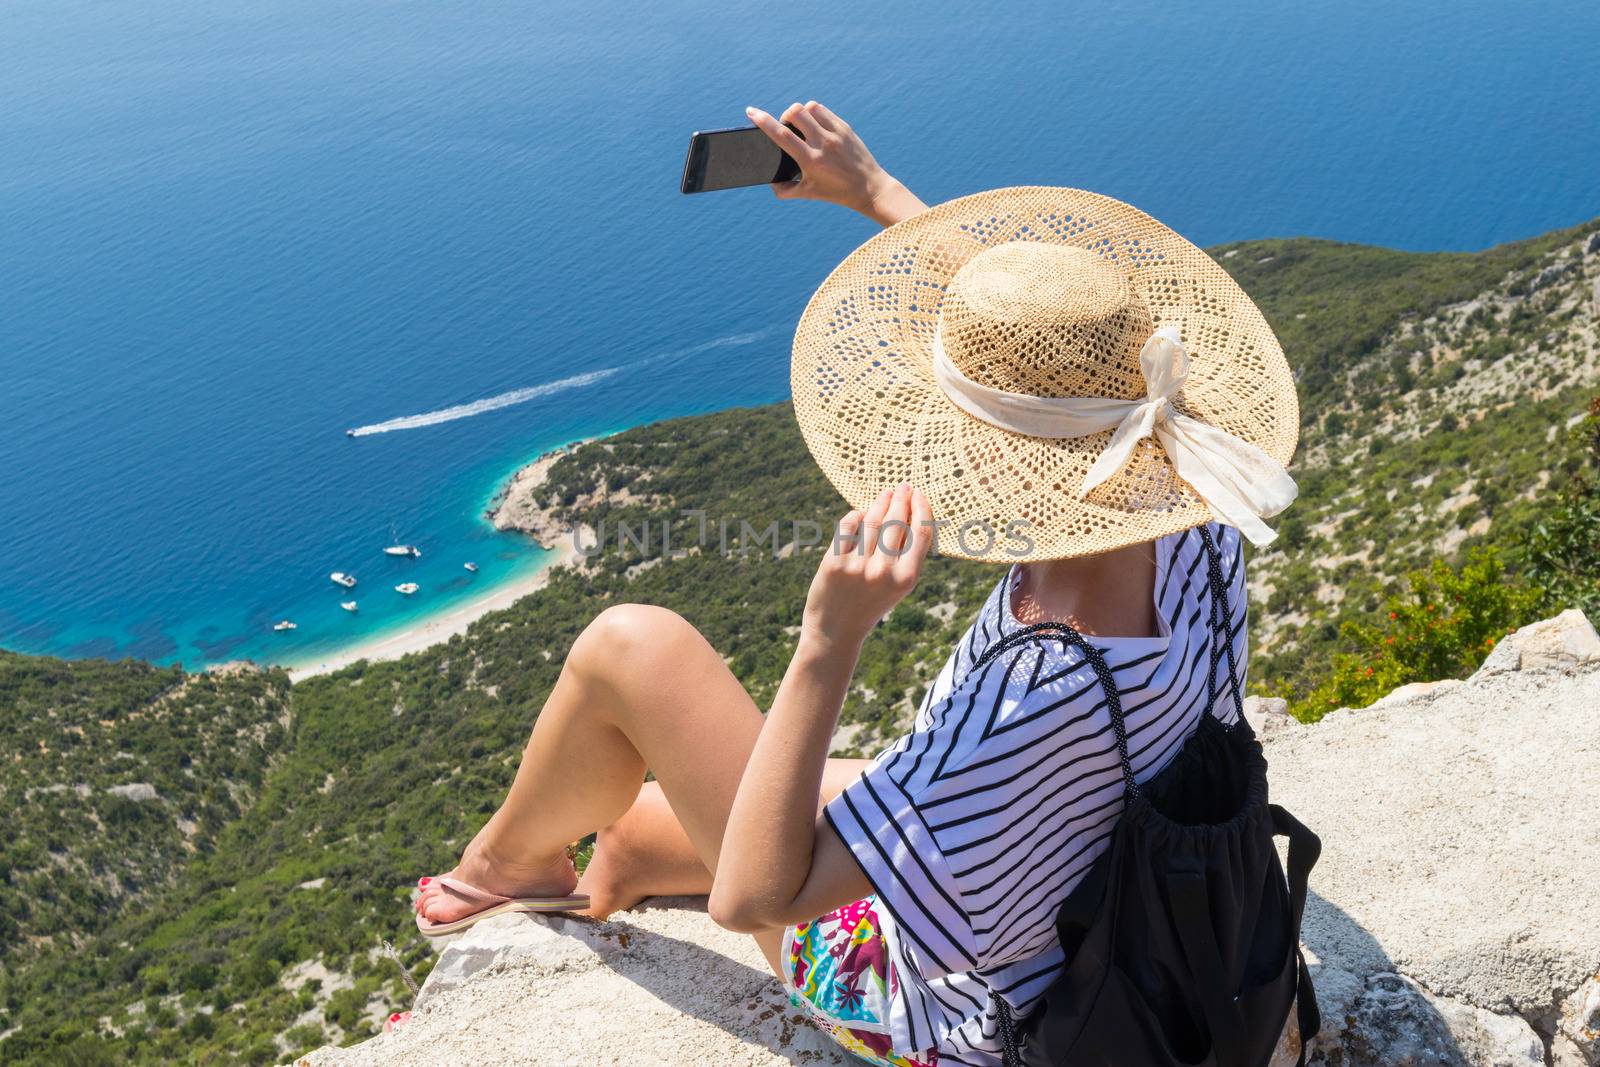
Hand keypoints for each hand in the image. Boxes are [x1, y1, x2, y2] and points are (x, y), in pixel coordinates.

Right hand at [745, 101, 928, 226]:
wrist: (869, 188)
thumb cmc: (836, 192)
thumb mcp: (809, 194)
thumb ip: (785, 191)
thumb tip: (771, 183)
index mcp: (811, 161)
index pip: (782, 135)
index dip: (764, 121)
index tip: (751, 112)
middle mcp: (823, 144)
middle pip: (796, 113)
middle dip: (785, 116)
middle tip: (787, 128)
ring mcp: (835, 134)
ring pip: (809, 107)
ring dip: (800, 113)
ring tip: (801, 126)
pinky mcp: (845, 127)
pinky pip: (823, 110)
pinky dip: (813, 113)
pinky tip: (814, 124)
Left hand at [802, 484, 933, 651]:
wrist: (836, 631)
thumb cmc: (870, 605)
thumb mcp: (897, 587)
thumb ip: (905, 556)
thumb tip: (908, 512)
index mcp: (906, 578)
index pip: (921, 533)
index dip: (921, 509)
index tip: (920, 495)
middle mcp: (884, 571)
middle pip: (897, 522)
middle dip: (902, 500)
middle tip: (904, 487)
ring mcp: (858, 566)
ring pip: (872, 521)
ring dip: (880, 503)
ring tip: (885, 494)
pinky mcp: (834, 562)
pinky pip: (848, 527)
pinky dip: (855, 516)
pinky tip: (860, 514)